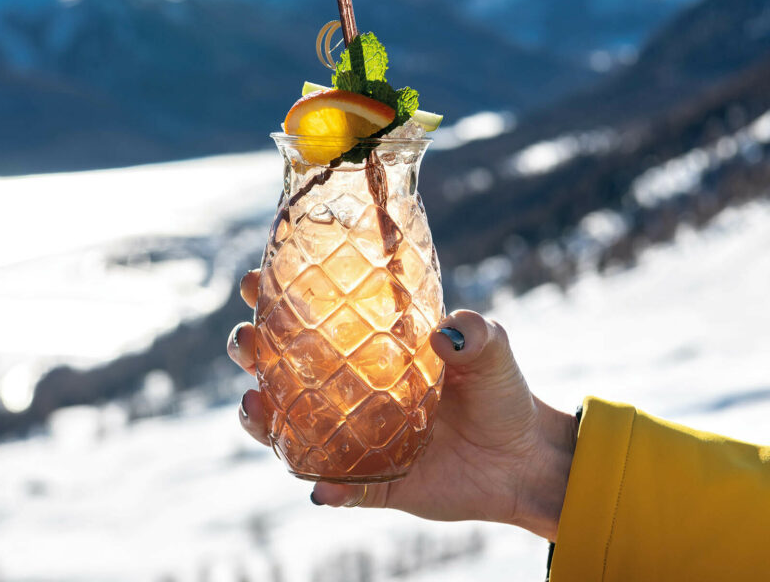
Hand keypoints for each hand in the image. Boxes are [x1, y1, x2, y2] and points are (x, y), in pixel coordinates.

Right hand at [227, 269, 576, 539]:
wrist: (523, 460)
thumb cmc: (500, 393)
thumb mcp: (491, 348)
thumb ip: (474, 332)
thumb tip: (444, 335)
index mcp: (366, 349)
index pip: (308, 319)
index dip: (273, 299)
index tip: (252, 281)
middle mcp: (348, 391)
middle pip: (277, 369)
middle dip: (249, 351)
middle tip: (246, 339)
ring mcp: (351, 438)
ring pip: (287, 429)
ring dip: (259, 418)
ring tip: (252, 403)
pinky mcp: (369, 483)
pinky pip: (335, 487)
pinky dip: (324, 487)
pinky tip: (321, 486)